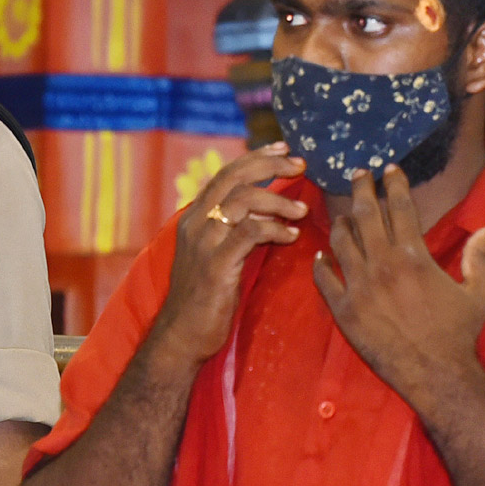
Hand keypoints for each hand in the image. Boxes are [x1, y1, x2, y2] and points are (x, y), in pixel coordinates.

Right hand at [152, 142, 307, 366]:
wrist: (182, 335)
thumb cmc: (204, 297)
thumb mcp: (215, 253)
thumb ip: (233, 227)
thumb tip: (264, 205)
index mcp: (195, 216)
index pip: (226, 173)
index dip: (256, 157)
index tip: (284, 150)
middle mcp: (196, 223)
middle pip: (234, 178)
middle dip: (270, 166)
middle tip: (300, 166)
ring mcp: (204, 243)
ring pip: (243, 202)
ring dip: (279, 201)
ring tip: (302, 212)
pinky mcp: (216, 265)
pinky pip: (249, 233)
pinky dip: (274, 229)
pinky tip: (292, 236)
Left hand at [313, 165, 484, 403]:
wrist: (436, 374)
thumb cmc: (459, 333)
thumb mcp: (478, 293)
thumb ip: (479, 258)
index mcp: (414, 256)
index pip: (400, 207)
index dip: (394, 184)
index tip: (389, 169)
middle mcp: (382, 265)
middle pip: (365, 214)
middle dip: (361, 189)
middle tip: (358, 174)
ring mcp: (359, 286)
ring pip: (341, 241)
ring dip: (340, 222)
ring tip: (342, 214)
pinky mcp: (343, 310)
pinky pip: (324, 279)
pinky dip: (320, 264)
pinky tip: (320, 255)